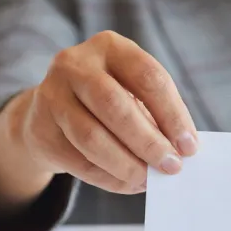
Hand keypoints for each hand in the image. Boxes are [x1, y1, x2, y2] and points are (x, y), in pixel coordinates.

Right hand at [8, 31, 197, 193]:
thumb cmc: (107, 102)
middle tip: (172, 166)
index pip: (148, 76)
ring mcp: (51, 95)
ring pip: (92, 137)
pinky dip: (109, 178)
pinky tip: (129, 183)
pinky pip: (78, 161)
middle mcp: (75, 64)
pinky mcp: (40, 129)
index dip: (172, 113)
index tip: (189, 146)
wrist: (48, 114)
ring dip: (127, 164)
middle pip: (115, 105)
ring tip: (149, 180)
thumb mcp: (132, 94)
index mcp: (110, 47)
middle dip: (148, 141)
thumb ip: (156, 116)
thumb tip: (182, 151)